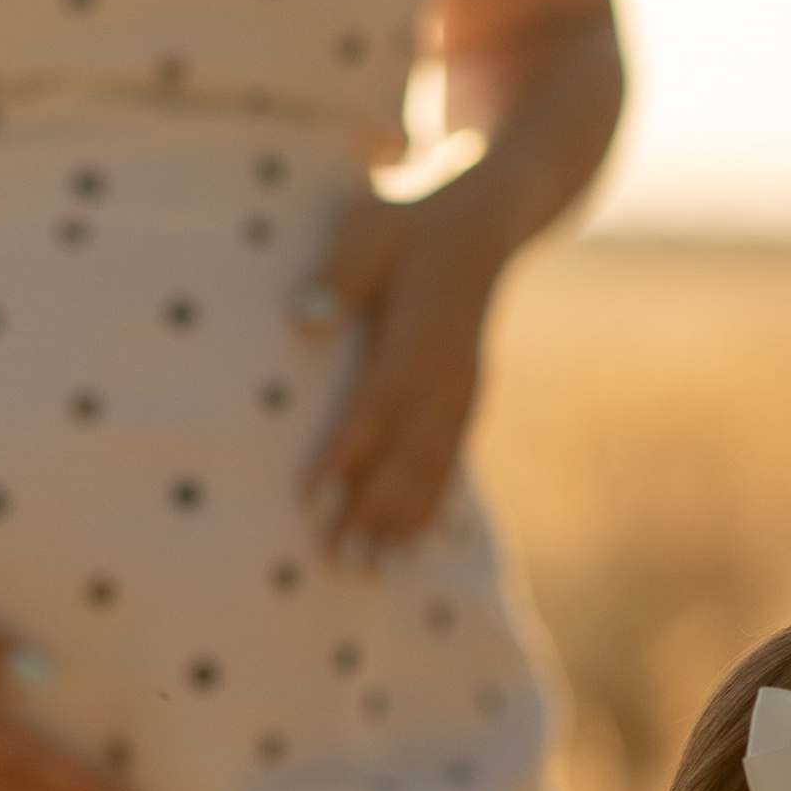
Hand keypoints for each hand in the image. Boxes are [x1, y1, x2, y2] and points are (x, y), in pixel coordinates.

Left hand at [295, 171, 508, 555]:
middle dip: (373, 512)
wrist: (490, 216)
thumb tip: (300, 324)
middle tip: (339, 563)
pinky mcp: (467, 403)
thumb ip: (336, 276)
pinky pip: (450, 464)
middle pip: (407, 454)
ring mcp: (464, 393)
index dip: (344, 454)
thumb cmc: (413, 220)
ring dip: (401, 524)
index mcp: (423, 334)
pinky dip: (429, 509)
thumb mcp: (370, 227)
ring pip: (432, 470)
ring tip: (370, 573)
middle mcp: (450, 375)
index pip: (375, 404)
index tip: (309, 500)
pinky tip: (410, 548)